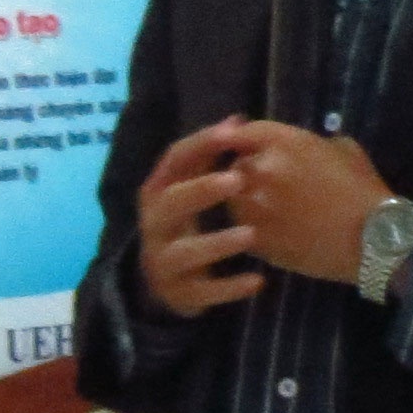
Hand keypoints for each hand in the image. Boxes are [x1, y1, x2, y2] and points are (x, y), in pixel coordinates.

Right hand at [135, 126, 264, 318]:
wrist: (167, 282)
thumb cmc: (187, 223)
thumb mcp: (194, 187)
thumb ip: (211, 156)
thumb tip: (238, 119)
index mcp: (159, 191)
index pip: (174, 160)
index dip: (201, 144)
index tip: (234, 131)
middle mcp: (154, 224)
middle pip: (169, 203)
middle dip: (200, 190)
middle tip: (238, 179)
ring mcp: (163, 261)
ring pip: (183, 252)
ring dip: (216, 243)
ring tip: (251, 234)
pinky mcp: (178, 294)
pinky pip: (201, 293)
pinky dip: (228, 288)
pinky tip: (258, 281)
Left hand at [209, 118, 395, 286]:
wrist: (373, 239)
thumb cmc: (364, 190)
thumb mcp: (343, 149)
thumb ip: (310, 143)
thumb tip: (295, 148)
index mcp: (283, 143)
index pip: (242, 132)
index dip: (241, 137)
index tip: (243, 142)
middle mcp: (260, 170)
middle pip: (235, 165)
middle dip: (248, 170)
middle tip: (267, 180)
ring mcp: (253, 206)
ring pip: (233, 198)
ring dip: (246, 199)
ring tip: (273, 208)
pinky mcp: (255, 238)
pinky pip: (242, 227)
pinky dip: (253, 226)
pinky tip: (278, 229)